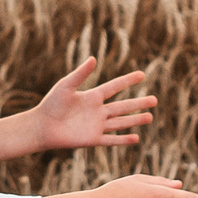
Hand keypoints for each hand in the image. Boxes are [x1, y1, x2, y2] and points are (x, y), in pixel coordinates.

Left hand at [0, 57, 155, 160]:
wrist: (42, 126)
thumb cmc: (51, 104)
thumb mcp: (66, 86)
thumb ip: (80, 74)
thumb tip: (94, 58)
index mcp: (92, 97)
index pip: (114, 87)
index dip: (128, 80)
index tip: (142, 75)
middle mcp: (98, 111)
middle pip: (122, 106)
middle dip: (138, 103)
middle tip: (155, 100)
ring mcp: (96, 126)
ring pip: (120, 122)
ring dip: (135, 120)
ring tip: (150, 117)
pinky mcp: (92, 140)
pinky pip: (111, 140)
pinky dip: (123, 139)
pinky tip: (136, 137)